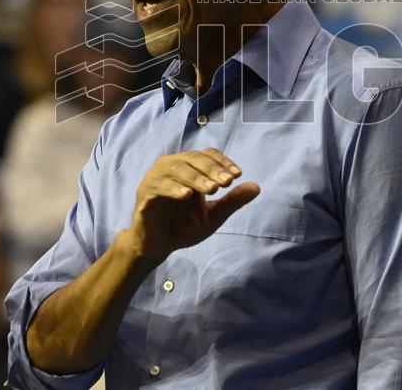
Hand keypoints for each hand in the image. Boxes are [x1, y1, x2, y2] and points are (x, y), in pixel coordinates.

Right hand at [124, 148, 259, 262]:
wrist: (158, 247)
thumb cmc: (183, 227)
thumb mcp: (213, 216)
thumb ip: (232, 201)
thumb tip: (257, 187)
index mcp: (189, 169)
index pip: (207, 155)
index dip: (222, 162)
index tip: (238, 175)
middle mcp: (171, 168)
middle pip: (193, 158)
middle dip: (212, 169)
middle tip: (227, 182)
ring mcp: (156, 179)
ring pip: (176, 168)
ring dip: (196, 177)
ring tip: (212, 189)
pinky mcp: (144, 194)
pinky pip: (158, 186)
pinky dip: (173, 188)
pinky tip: (187, 195)